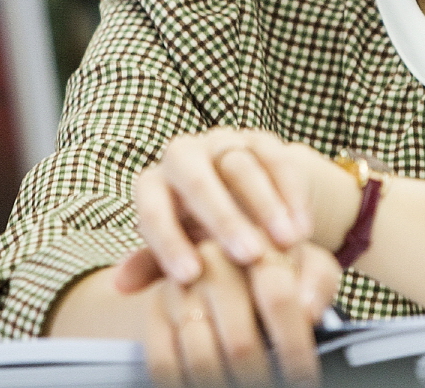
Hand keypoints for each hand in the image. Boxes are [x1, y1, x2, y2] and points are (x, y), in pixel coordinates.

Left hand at [123, 128, 353, 286]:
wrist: (239, 200)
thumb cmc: (198, 235)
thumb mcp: (179, 248)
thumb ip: (154, 265)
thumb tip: (121, 284)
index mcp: (155, 183)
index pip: (153, 209)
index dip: (169, 242)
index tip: (191, 277)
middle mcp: (185, 154)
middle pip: (197, 179)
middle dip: (225, 218)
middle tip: (250, 256)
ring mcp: (224, 143)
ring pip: (243, 167)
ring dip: (268, 206)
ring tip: (287, 243)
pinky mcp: (262, 140)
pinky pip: (279, 160)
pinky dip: (292, 194)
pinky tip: (303, 227)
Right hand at [138, 238, 339, 386]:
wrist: (235, 267)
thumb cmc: (283, 274)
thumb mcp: (311, 268)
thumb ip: (317, 284)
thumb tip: (308, 312)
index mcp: (256, 245)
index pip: (277, 298)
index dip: (293, 345)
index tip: (303, 377)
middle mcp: (212, 263)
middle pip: (239, 341)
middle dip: (259, 378)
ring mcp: (180, 289)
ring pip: (202, 358)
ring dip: (224, 385)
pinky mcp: (154, 312)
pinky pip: (164, 362)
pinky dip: (183, 383)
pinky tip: (205, 387)